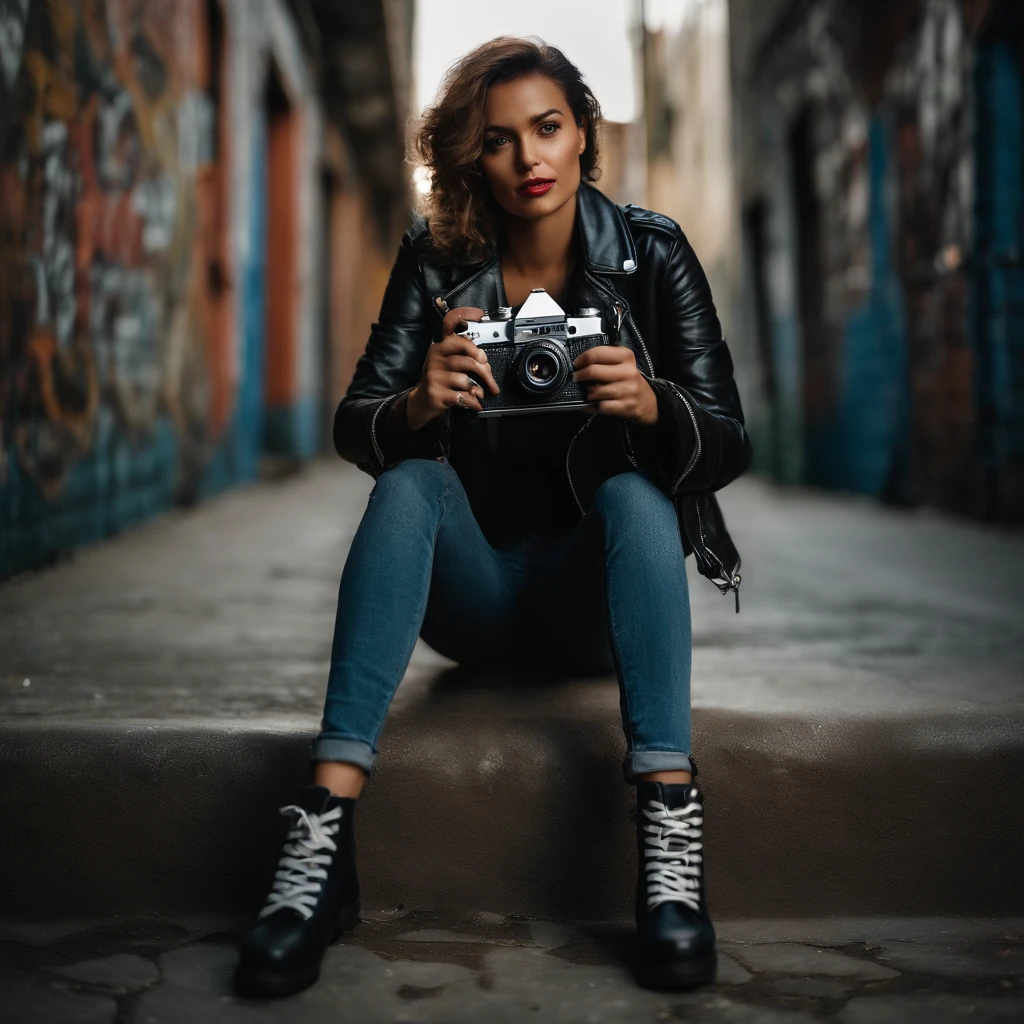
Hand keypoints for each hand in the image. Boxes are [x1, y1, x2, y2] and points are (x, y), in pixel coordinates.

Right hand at [406, 306, 500, 429]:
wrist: (421, 402)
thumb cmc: (439, 381)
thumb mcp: (448, 364)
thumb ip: (465, 357)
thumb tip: (485, 361)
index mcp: (441, 347)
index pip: (451, 325)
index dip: (466, 315)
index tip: (480, 315)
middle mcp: (436, 358)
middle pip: (469, 359)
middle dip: (485, 372)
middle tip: (490, 380)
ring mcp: (434, 375)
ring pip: (466, 379)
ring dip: (478, 389)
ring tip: (477, 393)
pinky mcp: (436, 392)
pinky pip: (463, 396)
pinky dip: (473, 402)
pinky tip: (474, 403)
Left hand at [572, 346, 657, 424]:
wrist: (649, 402)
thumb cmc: (630, 381)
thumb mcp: (623, 364)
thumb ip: (605, 359)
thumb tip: (581, 362)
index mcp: (626, 357)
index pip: (598, 353)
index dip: (582, 358)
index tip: (577, 364)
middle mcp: (628, 372)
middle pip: (593, 371)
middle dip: (580, 376)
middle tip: (577, 378)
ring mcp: (627, 390)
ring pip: (595, 391)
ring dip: (587, 393)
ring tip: (589, 393)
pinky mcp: (626, 406)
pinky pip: (601, 407)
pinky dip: (592, 407)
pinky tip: (591, 405)